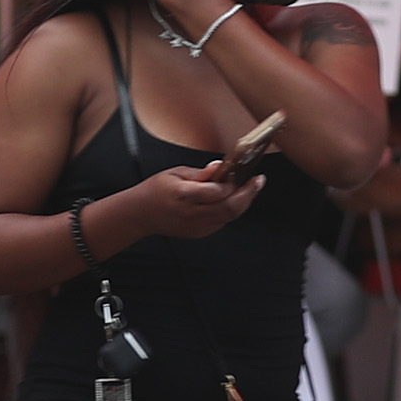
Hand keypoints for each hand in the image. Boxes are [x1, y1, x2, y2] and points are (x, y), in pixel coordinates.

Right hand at [126, 163, 263, 238]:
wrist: (141, 214)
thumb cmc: (157, 190)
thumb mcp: (175, 173)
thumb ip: (200, 173)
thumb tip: (219, 167)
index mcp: (183, 195)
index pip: (216, 192)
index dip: (231, 183)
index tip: (241, 173)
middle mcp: (192, 213)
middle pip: (229, 208)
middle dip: (248, 194)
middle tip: (258, 181)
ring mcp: (196, 226)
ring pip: (229, 217)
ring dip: (243, 202)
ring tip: (250, 188)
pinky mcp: (199, 232)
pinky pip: (222, 221)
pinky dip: (230, 210)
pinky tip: (233, 198)